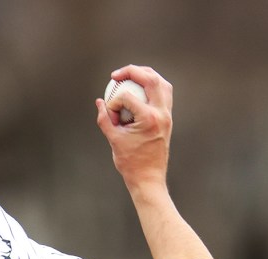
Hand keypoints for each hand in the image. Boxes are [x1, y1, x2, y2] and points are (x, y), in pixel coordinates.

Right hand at [95, 65, 173, 195]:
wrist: (148, 177)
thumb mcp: (113, 139)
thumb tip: (100, 102)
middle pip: (150, 79)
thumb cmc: (131, 162)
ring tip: (130, 75)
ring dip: (146, 75)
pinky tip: (140, 88)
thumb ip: (105, 118)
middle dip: (132, 71)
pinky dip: (153, 86)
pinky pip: (164, 94)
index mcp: (148, 119)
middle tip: (116, 74)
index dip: (113, 102)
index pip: (127, 97)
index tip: (108, 113)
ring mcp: (167, 115)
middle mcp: (161, 113)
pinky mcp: (167, 118)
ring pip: (161, 83)